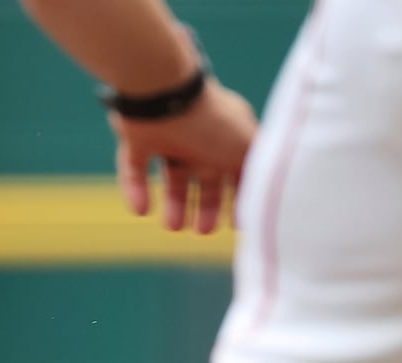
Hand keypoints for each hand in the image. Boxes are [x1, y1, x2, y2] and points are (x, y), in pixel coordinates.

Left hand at [112, 81, 256, 234]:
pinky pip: (134, 170)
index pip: (235, 173)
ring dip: (174, 204)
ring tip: (173, 227)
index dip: (237, 198)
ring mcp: (167, 139)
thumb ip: (257, 172)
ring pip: (172, 178)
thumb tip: (267, 199)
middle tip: (202, 231)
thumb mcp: (246, 148)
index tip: (236, 224)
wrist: (164, 92)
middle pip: (204, 181)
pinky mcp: (136, 140)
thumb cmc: (210, 121)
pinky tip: (140, 209)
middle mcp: (199, 140)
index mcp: (226, 139)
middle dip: (205, 208)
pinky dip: (135, 190)